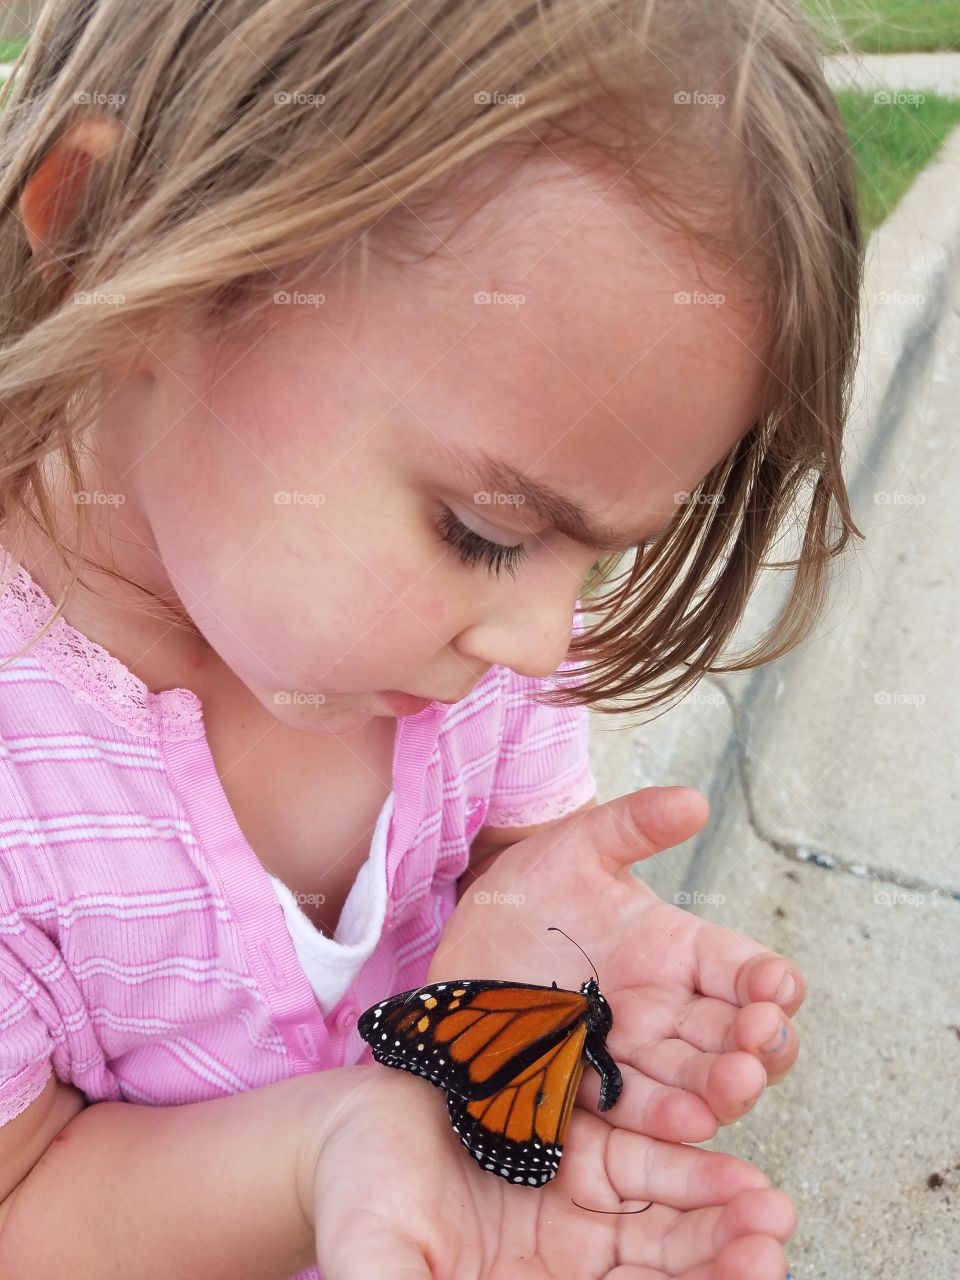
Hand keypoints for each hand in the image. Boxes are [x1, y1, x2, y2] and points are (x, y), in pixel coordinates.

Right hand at [311, 1063, 795, 1278]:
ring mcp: (578, 1206)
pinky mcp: (579, 1146)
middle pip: (660, 1277)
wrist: (351, 1125)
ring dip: (721, 1220)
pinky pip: (646, 1160)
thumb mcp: (380, 1265)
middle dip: (719, 1266)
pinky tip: (732, 1170)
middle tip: (770, 1248)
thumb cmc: (358, 1202)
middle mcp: (569, 1265)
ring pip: (667, 1224)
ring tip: (769, 1209)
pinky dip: (689, 1164)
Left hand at [430, 787, 804, 1142]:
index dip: (771, 981)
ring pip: (698, 1079)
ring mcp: (630, 1051)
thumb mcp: (576, 846)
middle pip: (738, 1036)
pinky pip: (636, 1109)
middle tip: (762, 1042)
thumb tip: (695, 800)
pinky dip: (666, 1118)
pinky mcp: (589, 1084)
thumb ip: (633, 823)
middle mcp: (668, 1007)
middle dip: (762, 1044)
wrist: (463, 947)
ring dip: (726, 1087)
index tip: (777, 988)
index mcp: (679, 950)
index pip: (746, 970)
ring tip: (737, 1085)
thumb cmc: (527, 892)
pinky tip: (689, 1124)